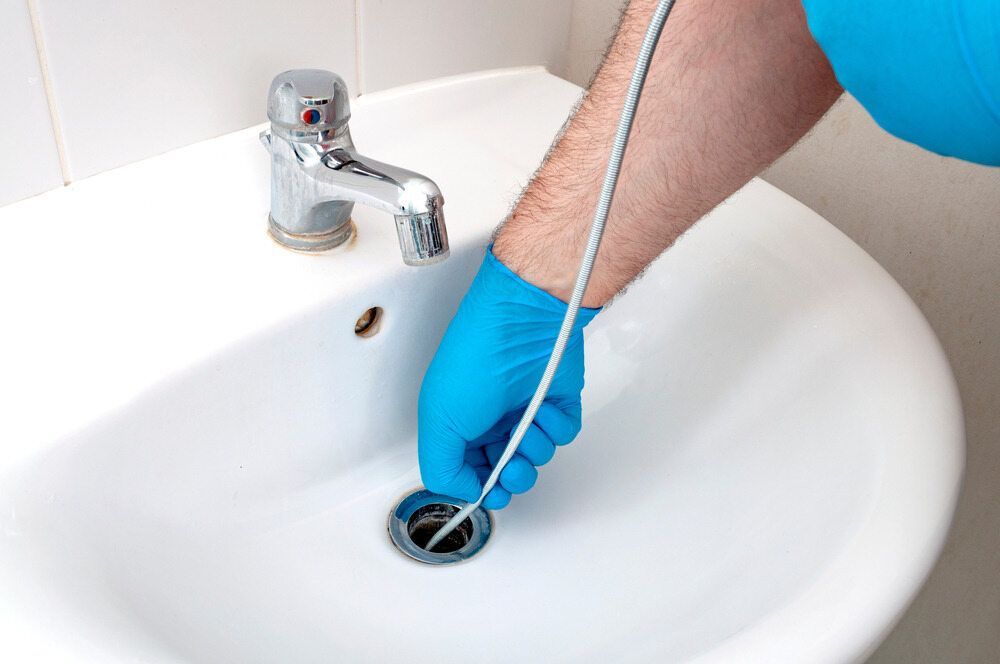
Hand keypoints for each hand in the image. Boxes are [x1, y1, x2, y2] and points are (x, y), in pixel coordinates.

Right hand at [418, 247, 598, 508]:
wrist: (521, 323)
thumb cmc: (475, 359)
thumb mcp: (438, 420)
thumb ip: (442, 468)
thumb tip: (465, 492)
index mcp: (458, 424)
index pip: (469, 473)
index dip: (480, 488)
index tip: (486, 490)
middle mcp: (491, 419)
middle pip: (506, 472)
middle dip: (510, 477)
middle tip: (510, 467)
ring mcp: (526, 410)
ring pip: (537, 457)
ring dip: (534, 449)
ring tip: (527, 427)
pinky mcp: (558, 402)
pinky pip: (564, 434)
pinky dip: (556, 428)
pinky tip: (544, 409)